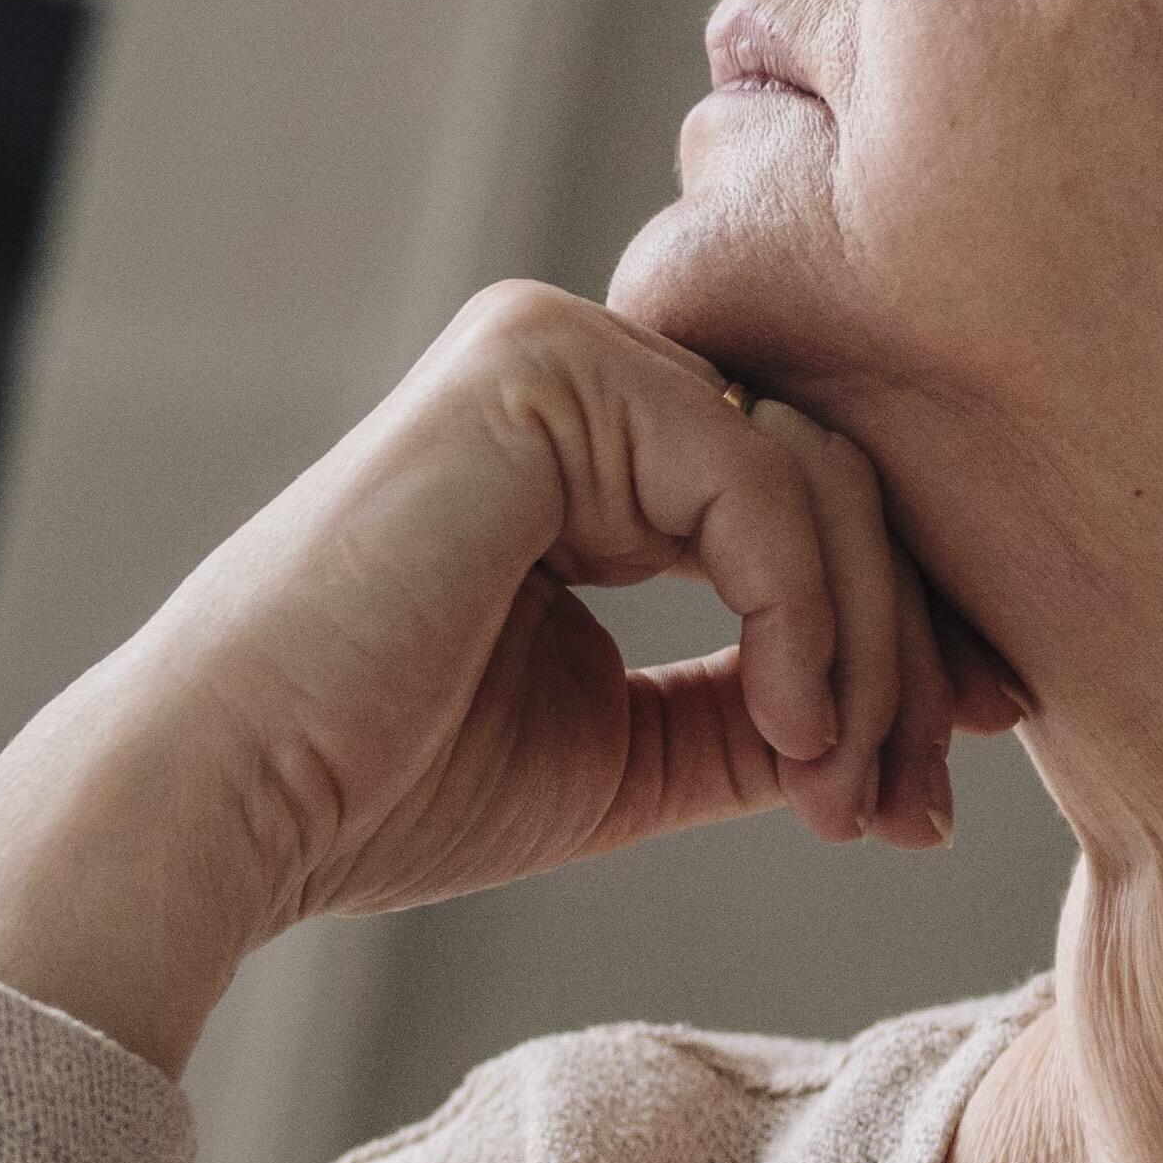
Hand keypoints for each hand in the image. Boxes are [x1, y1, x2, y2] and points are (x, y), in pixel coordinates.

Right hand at [0, 283, 1022, 1068]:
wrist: (233, 802)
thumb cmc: (388, 786)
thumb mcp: (631, 747)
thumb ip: (760, 708)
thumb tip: (927, 722)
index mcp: (589, 439)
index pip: (806, 505)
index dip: (895, 644)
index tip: (929, 796)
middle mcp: (579, 366)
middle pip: (834, 479)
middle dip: (899, 658)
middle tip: (911, 812)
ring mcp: (555, 350)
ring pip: (817, 477)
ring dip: (864, 656)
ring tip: (838, 794)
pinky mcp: (540, 371)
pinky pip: (755, 481)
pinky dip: (806, 617)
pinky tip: (790, 733)